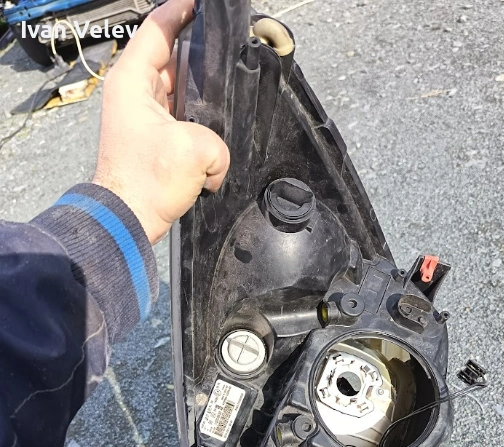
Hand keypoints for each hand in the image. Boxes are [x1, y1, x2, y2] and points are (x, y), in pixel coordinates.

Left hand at [92, 0, 228, 243]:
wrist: (128, 219)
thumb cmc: (146, 182)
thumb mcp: (195, 151)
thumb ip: (217, 142)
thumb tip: (215, 157)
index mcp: (133, 81)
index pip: (157, 29)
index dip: (180, 10)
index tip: (201, 4)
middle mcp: (134, 93)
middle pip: (170, 57)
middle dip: (198, 55)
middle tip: (226, 51)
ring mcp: (143, 116)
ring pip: (178, 89)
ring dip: (200, 92)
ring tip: (226, 89)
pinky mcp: (152, 138)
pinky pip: (181, 117)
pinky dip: (197, 119)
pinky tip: (216, 125)